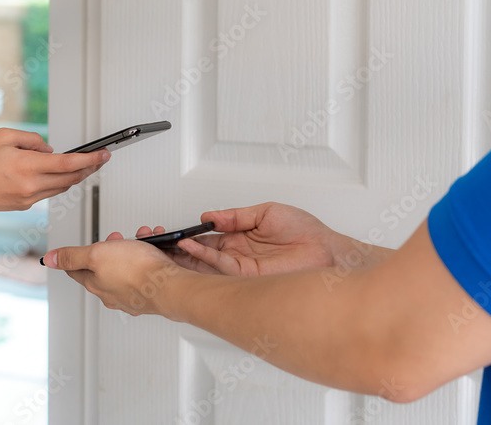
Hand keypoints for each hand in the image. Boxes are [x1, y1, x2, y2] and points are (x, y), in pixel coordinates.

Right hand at [0, 127, 108, 211]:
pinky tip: (57, 175)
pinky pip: (46, 193)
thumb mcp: (4, 137)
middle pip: (70, 179)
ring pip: (60, 188)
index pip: (69, 164)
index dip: (90, 159)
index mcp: (27, 167)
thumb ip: (32, 140)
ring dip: (74, 178)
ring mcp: (26, 200)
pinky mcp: (21, 206)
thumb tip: (50, 149)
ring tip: (84, 166)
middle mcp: (30, 187)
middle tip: (100, 159)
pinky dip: (56, 183)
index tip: (103, 154)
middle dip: (89, 169)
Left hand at [42, 237, 187, 316]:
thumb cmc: (137, 271)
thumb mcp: (96, 254)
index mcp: (95, 284)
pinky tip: (156, 251)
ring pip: (127, 268)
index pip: (76, 271)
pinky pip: (147, 272)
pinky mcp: (151, 294)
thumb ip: (71, 256)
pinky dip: (151, 258)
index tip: (78, 250)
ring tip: (142, 239)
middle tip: (117, 239)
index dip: (76, 256)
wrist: (171, 286)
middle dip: (110, 248)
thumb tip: (49, 259)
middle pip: (104, 268)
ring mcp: (132, 295)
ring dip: (134, 249)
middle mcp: (112, 293)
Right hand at [149, 203, 358, 276]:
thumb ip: (236, 216)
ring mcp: (242, 268)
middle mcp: (239, 254)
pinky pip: (219, 268)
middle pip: (203, 254)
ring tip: (171, 245)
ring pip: (206, 264)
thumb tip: (211, 216)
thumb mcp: (266, 212)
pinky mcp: (247, 278)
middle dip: (182, 249)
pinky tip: (191, 249)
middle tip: (162, 243)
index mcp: (242, 238)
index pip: (209, 238)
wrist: (328, 253)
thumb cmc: (307, 233)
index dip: (191, 235)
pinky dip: (203, 258)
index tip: (176, 231)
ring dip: (187, 255)